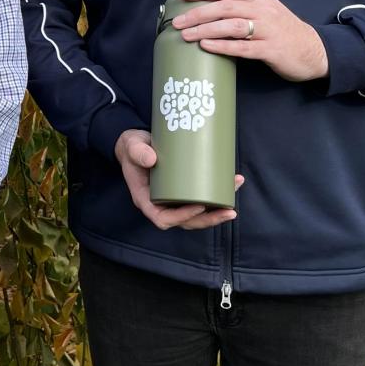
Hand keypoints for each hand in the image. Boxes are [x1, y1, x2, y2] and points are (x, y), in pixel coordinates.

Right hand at [115, 130, 241, 229]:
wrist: (137, 144)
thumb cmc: (132, 147)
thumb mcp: (131, 147)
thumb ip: (138, 152)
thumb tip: (152, 158)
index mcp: (146, 199)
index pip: (163, 218)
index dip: (182, 217)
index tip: (199, 206)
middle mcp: (161, 204)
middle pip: (186, 221)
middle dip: (209, 219)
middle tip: (229, 212)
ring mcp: (173, 199)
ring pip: (196, 214)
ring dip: (216, 212)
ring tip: (233, 204)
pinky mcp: (183, 190)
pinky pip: (200, 200)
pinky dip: (216, 197)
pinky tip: (231, 185)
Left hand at [173, 0, 328, 81]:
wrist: (315, 51)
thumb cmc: (283, 32)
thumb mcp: (265, 12)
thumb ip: (242, 8)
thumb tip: (208, 11)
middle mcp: (263, 10)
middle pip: (225, 6)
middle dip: (198, 13)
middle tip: (177, 22)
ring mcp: (268, 29)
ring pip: (232, 25)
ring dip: (206, 29)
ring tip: (186, 35)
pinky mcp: (272, 49)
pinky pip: (243, 47)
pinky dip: (223, 46)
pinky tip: (207, 46)